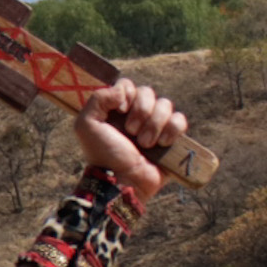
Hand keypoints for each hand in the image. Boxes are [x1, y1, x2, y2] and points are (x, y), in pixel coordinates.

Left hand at [70, 77, 185, 206]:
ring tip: (144, 144)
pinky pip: (180, 120)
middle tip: (131, 132)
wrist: (123, 182)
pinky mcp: (171, 139)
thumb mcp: (86, 125)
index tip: (120, 110)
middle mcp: (136, 115)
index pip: (128, 85)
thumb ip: (97, 99)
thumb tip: (121, 90)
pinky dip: (172, 130)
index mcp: (116, 110)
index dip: (127, 94)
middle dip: (141, 111)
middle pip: (148, 92)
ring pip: (165, 104)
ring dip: (154, 124)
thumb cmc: (103, 156)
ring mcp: (155, 126)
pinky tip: (162, 144)